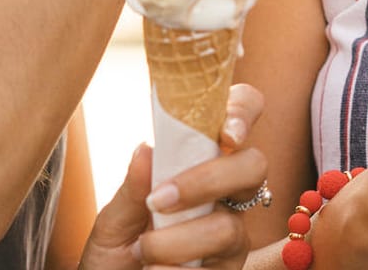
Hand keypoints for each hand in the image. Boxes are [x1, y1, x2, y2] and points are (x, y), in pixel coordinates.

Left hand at [78, 84, 268, 269]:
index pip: (240, 116)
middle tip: (159, 201)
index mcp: (201, 164)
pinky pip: (218, 268)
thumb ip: (133, 187)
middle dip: (208, 180)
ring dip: (178, 241)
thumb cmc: (117, 254)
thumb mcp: (114, 220)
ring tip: (143, 252)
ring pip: (229, 227)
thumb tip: (147, 148)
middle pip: (253, 166)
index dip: (243, 112)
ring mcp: (232, 235)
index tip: (225, 132)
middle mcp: (226, 195)